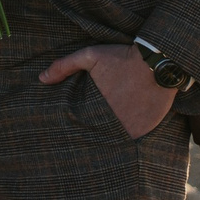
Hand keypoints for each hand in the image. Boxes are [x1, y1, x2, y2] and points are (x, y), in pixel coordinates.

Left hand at [40, 44, 175, 139]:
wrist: (158, 61)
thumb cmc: (122, 58)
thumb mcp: (90, 56)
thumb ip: (64, 66)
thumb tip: (41, 79)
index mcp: (97, 108)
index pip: (81, 127)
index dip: (76, 130)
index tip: (71, 132)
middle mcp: (113, 122)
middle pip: (97, 137)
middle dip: (91, 138)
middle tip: (85, 142)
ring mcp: (131, 128)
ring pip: (115, 141)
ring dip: (109, 140)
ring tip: (101, 142)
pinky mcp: (146, 129)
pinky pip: (133, 140)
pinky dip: (127, 139)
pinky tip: (121, 137)